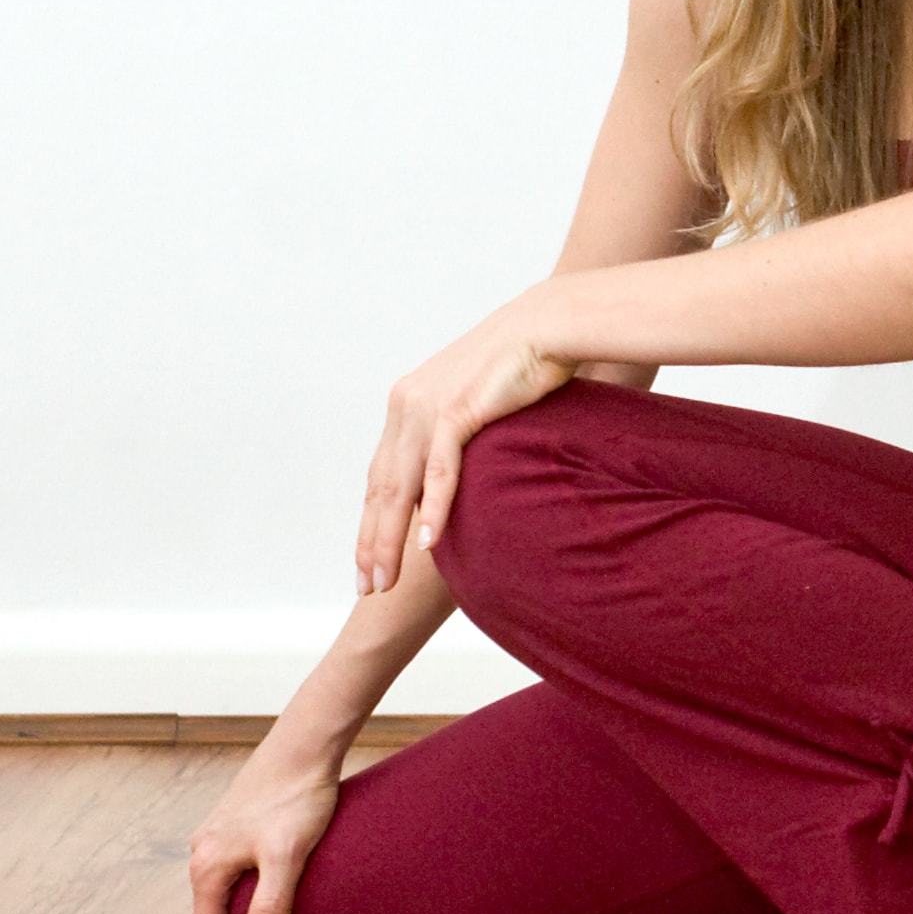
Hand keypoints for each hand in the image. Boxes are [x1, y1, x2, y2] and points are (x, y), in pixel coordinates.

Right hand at [189, 747, 345, 913]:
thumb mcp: (288, 857)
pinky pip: (236, 872)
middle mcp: (203, 853)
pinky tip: (279, 895)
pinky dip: (251, 894)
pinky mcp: (237, 824)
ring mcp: (217, 836)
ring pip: (224, 893)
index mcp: (207, 867)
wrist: (305, 744)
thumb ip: (271, 906)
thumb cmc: (296, 798)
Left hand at [356, 295, 574, 594]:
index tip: (367, 563)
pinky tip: (426, 543)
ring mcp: (428, 407)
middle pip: (381, 489)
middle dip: (371, 543)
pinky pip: (440, 470)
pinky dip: (434, 509)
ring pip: (400, 487)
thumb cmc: (521, 366)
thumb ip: (457, 437)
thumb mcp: (477, 404)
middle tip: (366, 587)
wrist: (546, 326)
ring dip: (389, 539)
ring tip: (383, 579)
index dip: (372, 523)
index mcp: (407, 404)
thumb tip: (460, 476)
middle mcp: (407, 405)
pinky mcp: (457, 409)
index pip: (381, 476)